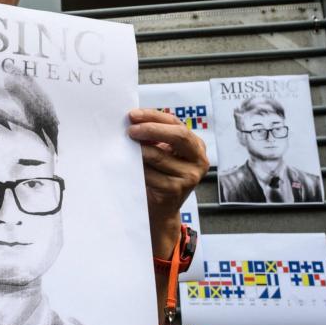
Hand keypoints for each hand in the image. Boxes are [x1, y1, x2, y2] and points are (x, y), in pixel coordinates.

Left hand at [127, 108, 208, 256]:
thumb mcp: (163, 152)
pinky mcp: (176, 190)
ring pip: (159, 156)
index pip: (176, 124)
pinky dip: (137, 168)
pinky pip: (150, 173)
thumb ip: (155, 137)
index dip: (154, 117)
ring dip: (139, 150)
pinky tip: (130, 166)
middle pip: (178, 136)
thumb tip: (133, 120)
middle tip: (130, 130)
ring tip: (126, 148)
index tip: (132, 115)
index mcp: (196, 146)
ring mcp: (190, 177)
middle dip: (151, 129)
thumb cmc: (159, 175)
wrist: (160, 209)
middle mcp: (199, 160)